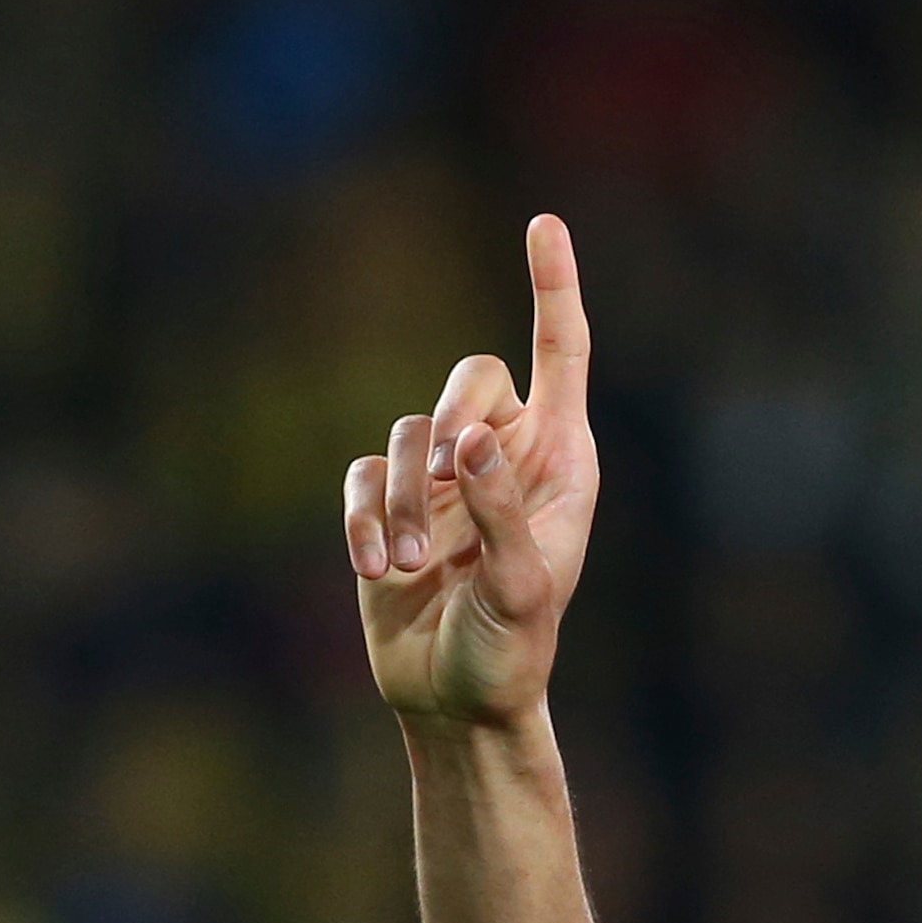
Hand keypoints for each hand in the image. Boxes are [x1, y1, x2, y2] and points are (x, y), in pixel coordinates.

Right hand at [346, 215, 600, 733]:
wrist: (457, 699)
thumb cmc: (513, 648)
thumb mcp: (522, 587)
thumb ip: (500, 513)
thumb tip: (472, 440)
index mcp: (562, 463)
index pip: (562, 356)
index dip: (553, 290)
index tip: (544, 223)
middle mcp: (506, 456)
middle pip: (471, 377)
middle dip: (449, 424)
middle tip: (446, 491)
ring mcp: (444, 478)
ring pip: (406, 433)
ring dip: (399, 501)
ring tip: (407, 569)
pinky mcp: (388, 503)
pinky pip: (358, 474)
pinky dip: (360, 517)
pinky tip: (372, 570)